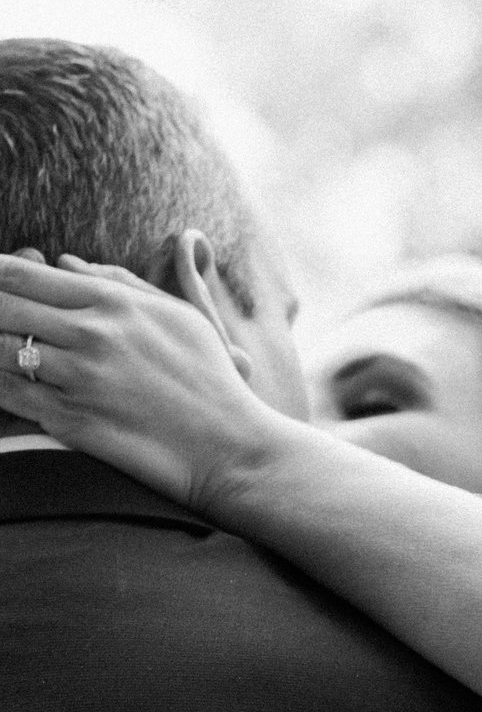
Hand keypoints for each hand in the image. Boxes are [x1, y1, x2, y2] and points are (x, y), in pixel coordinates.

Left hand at [0, 253, 268, 509]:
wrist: (230, 448)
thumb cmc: (210, 380)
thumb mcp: (178, 316)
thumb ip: (120, 283)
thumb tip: (64, 263)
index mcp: (113, 302)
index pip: (20, 274)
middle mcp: (91, 335)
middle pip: (1, 306)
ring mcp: (79, 379)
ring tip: (3, 351)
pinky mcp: (72, 422)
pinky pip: (9, 396)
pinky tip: (5, 384)